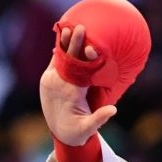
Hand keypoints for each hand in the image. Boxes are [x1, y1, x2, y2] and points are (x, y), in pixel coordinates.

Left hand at [40, 24, 118, 146]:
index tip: (91, 48)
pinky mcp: (47, 79)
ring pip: (59, 58)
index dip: (85, 61)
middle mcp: (59, 85)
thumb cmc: (78, 131)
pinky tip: (64, 35)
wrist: (59, 133)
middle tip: (80, 27)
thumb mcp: (88, 129)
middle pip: (68, 61)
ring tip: (68, 27)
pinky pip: (54, 61)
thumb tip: (113, 110)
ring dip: (65, 43)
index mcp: (71, 94)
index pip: (79, 73)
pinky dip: (59, 49)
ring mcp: (51, 81)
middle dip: (74, 45)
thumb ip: (99, 119)